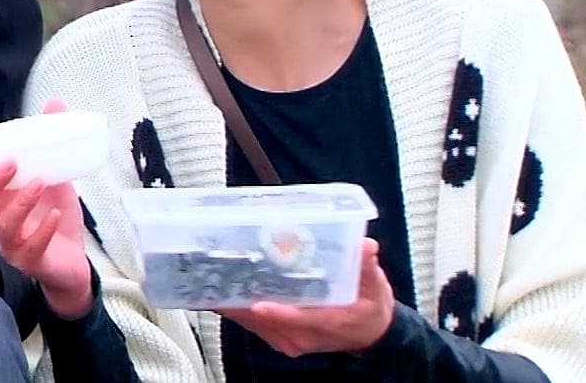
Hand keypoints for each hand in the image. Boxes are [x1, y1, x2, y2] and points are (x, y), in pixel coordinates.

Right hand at [0, 98, 94, 319]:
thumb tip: (54, 102)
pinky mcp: (30, 261)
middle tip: (13, 162)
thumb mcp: (53, 175)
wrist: (72, 261)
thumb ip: (50, 143)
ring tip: (42, 182)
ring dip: (21, 201)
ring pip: (4, 224)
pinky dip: (42, 230)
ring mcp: (11, 242)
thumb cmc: (53, 215)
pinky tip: (55, 215)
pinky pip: (30, 248)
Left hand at [219, 238, 394, 356]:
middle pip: (265, 321)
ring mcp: (289, 339)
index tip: (257, 304)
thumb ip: (367, 266)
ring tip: (211, 278)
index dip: (277, 313)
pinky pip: (253, 324)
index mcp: (327, 322)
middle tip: (217, 275)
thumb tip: (365, 246)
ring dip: (233, 303)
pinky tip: (222, 288)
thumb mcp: (375, 286)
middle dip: (240, 300)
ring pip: (254, 324)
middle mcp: (303, 335)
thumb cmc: (370, 308)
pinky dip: (238, 307)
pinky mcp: (280, 337)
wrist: (370, 334)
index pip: (298, 319)